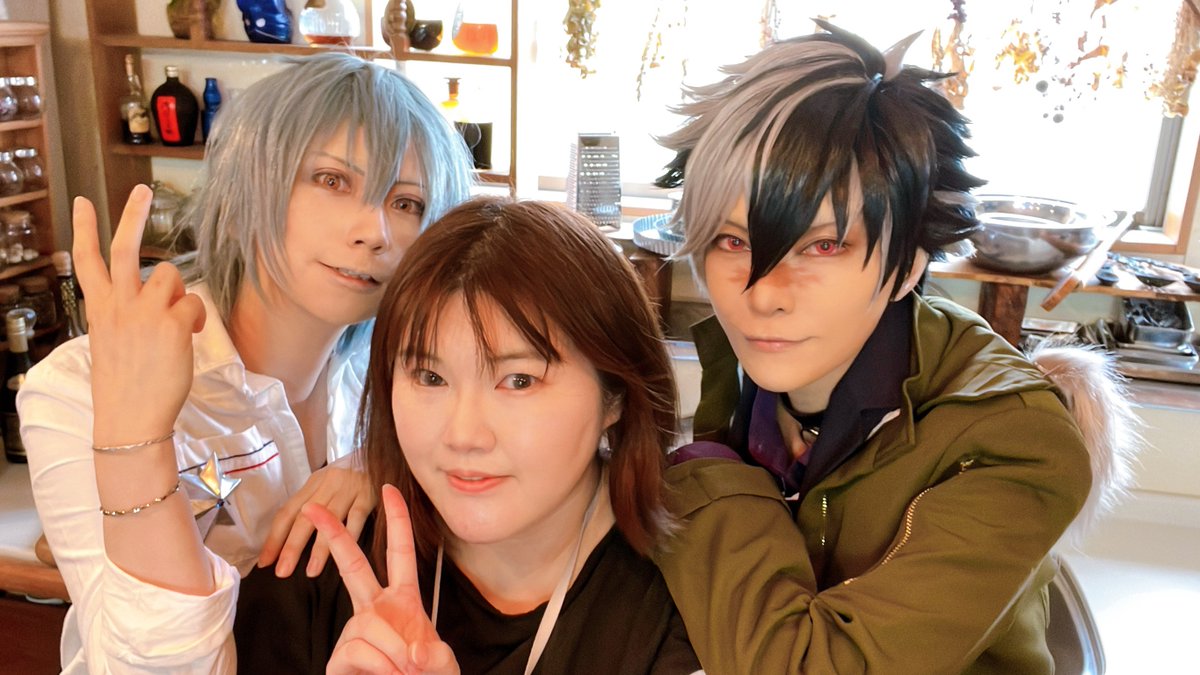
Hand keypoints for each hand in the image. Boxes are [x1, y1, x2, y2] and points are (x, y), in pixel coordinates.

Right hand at [73, 186, 205, 444]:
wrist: (130, 418)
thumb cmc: (126, 387)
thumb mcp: (114, 344)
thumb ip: (129, 316)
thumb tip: (162, 302)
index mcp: (99, 309)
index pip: (86, 261)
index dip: (83, 229)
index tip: (82, 202)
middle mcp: (118, 305)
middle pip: (125, 249)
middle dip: (132, 214)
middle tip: (142, 188)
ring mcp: (144, 311)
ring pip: (171, 275)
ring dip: (179, 294)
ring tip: (176, 322)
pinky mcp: (170, 323)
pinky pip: (193, 303)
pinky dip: (195, 317)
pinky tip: (187, 337)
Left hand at [259, 460, 374, 576]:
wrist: (382, 452)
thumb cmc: (354, 474)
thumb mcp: (329, 483)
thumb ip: (314, 503)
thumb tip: (290, 538)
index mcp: (314, 482)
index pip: (287, 512)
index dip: (274, 537)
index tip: (265, 561)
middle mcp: (328, 483)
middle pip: (305, 517)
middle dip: (291, 547)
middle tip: (282, 572)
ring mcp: (349, 487)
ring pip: (330, 519)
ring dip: (320, 548)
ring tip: (311, 571)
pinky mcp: (369, 492)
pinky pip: (357, 517)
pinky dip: (350, 536)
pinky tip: (345, 555)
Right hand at [306, 485, 458, 674]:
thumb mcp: (441, 665)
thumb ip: (435, 657)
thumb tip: (414, 652)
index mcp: (402, 600)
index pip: (399, 552)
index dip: (397, 520)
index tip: (389, 488)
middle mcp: (374, 608)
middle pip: (353, 564)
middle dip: (334, 534)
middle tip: (313, 508)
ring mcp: (355, 631)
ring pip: (369, 625)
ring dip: (393, 654)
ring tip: (403, 672)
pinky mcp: (339, 657)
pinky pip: (358, 651)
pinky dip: (379, 667)